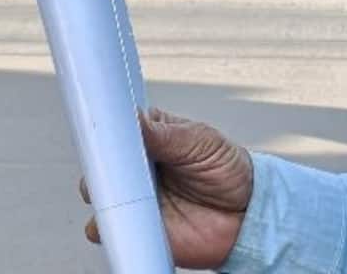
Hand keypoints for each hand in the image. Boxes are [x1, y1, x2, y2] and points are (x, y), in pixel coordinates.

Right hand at [81, 109, 252, 269]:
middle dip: (100, 162)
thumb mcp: (200, 142)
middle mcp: (137, 167)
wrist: (247, 217)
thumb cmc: (228, 171)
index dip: (109, 128)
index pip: (118, 128)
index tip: (106, 130)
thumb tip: (134, 118)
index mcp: (150, 137)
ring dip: (99, 193)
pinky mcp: (138, 226)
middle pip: (102, 161)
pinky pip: (109, 227)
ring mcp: (135, 197)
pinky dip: (106, 224)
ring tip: (118, 191)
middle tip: (112, 162)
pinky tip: (120, 217)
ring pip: (99, 194)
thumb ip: (165, 133)